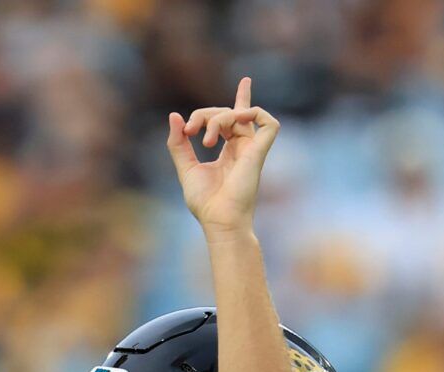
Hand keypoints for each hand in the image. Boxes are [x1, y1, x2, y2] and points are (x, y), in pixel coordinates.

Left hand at [166, 77, 279, 236]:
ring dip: (218, 118)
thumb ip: (178, 144)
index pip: (236, 118)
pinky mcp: (259, 152)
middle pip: (228, 112)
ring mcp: (252, 149)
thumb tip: (174, 117)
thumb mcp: (185, 168)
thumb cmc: (205, 202)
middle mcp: (243, 148)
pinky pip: (268, 122)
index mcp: (229, 152)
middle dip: (204, 114)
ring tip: (205, 140)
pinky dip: (253, 112)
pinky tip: (237, 118)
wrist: (218, 220)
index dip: (242, 97)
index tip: (246, 80)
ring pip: (240, 114)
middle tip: (190, 132)